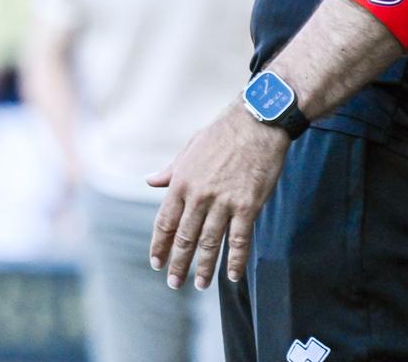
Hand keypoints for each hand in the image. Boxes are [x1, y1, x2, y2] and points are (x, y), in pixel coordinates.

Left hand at [147, 102, 289, 289]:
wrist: (256, 123)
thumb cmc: (222, 133)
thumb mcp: (189, 148)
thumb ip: (171, 170)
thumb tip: (150, 181)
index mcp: (181, 181)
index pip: (165, 221)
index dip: (159, 245)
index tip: (156, 262)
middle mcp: (198, 195)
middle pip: (185, 237)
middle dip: (178, 263)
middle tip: (173, 283)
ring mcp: (223, 202)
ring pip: (210, 243)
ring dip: (204, 267)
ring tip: (200, 285)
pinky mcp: (247, 206)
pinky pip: (240, 240)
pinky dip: (235, 260)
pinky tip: (232, 276)